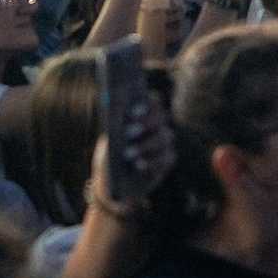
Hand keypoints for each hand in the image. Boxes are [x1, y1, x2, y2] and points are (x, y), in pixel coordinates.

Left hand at [87, 85, 174, 212]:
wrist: (114, 185)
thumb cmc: (111, 155)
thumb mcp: (110, 137)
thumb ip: (116, 115)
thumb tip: (118, 92)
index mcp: (143, 115)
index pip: (153, 101)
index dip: (146, 104)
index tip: (132, 113)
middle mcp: (156, 126)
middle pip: (160, 117)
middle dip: (145, 124)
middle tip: (127, 134)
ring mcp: (163, 143)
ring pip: (165, 136)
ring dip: (145, 145)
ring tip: (127, 155)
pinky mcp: (167, 160)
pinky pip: (167, 156)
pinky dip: (152, 161)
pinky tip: (139, 166)